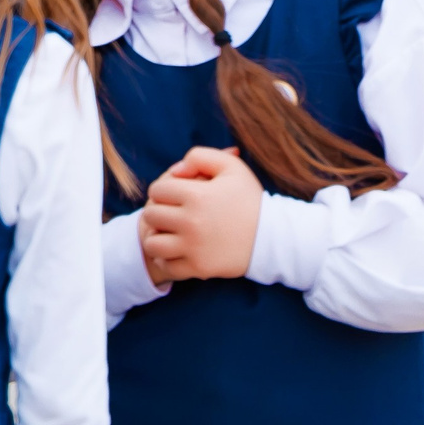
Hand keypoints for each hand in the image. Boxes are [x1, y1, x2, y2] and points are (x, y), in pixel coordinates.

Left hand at [138, 147, 261, 282]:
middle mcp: (191, 222)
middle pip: (151, 215)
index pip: (157, 190)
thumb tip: (175, 171)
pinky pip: (167, 267)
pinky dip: (166, 260)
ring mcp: (193, 247)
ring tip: (170, 234)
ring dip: (158, 237)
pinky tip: (177, 251)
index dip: (164, 190)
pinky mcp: (198, 267)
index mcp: (197, 195)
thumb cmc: (249, 199)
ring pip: (153, 243)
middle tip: (172, 214)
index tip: (176, 196)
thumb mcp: (231, 167)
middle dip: (159, 211)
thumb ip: (199, 156)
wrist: (272, 237)